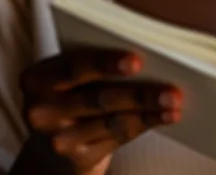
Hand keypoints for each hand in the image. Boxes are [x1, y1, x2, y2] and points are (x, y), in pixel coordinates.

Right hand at [19, 48, 182, 174]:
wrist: (50, 143)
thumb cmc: (72, 90)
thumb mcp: (71, 74)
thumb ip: (95, 62)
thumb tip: (149, 55)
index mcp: (39, 78)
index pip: (76, 67)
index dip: (107, 63)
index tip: (137, 61)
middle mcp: (42, 111)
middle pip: (98, 98)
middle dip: (139, 93)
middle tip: (173, 88)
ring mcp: (58, 140)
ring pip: (111, 120)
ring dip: (149, 110)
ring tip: (176, 102)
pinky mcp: (76, 160)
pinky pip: (116, 137)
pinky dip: (145, 124)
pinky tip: (165, 116)